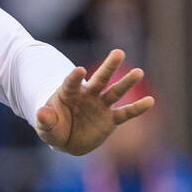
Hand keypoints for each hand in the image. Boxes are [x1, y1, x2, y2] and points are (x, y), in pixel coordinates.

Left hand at [35, 49, 153, 155]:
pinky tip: (150, 101)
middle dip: (108, 67)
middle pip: (99, 79)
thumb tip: (41, 112)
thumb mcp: (46, 127)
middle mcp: (87, 95)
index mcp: (68, 92)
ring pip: (114, 92)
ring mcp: (100, 105)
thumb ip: (45, 120)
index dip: (74, 77)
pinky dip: (136, 108)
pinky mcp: (110, 119)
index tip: (79, 70)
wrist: (67, 139)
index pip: (71, 82)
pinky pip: (125, 113)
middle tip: (119, 52)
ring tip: (139, 71)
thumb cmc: (54, 128)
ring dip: (126, 83)